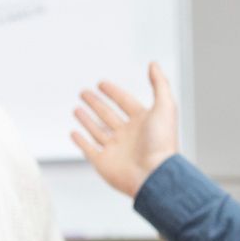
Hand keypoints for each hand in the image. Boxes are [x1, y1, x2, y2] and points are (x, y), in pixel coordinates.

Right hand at [70, 63, 180, 197]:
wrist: (154, 175)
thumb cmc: (162, 143)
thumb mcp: (165, 106)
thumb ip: (160, 84)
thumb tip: (154, 65)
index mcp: (142, 122)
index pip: (124, 101)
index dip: (113, 92)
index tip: (101, 83)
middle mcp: (128, 135)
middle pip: (108, 114)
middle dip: (96, 103)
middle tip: (84, 92)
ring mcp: (115, 149)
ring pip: (97, 130)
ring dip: (86, 119)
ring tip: (77, 108)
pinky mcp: (103, 162)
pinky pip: (89, 149)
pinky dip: (80, 141)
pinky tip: (74, 133)